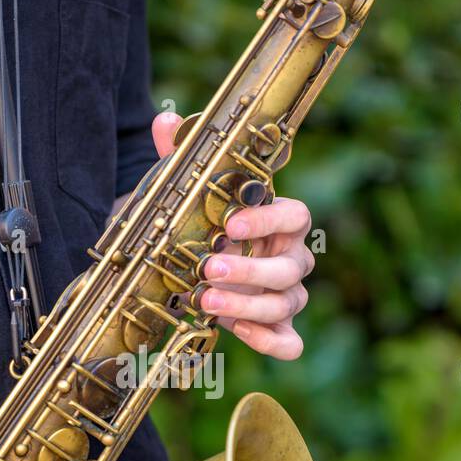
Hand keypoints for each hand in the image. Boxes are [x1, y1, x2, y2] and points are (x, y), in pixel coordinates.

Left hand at [151, 110, 314, 359]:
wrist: (208, 265)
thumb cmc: (211, 226)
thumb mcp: (194, 193)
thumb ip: (181, 157)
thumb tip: (165, 119)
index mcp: (282, 221)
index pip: (296, 215)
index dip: (267, 221)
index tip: (229, 225)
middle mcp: (293, 257)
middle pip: (290, 266)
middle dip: (249, 269)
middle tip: (209, 268)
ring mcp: (288, 294)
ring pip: (286, 302)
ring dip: (247, 305)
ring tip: (206, 301)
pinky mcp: (280, 326)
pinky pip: (290, 341)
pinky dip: (270, 340)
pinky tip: (237, 332)